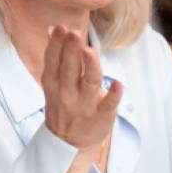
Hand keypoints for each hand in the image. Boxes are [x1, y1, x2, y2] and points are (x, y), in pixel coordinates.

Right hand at [42, 26, 121, 151]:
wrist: (69, 143)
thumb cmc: (64, 105)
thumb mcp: (53, 83)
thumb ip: (56, 56)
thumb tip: (53, 28)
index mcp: (54, 83)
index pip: (54, 60)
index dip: (57, 44)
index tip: (61, 28)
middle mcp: (67, 93)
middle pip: (69, 69)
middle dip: (71, 50)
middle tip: (74, 33)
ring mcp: (84, 105)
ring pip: (88, 83)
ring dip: (90, 67)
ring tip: (89, 51)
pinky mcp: (101, 116)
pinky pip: (108, 105)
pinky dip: (113, 95)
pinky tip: (118, 85)